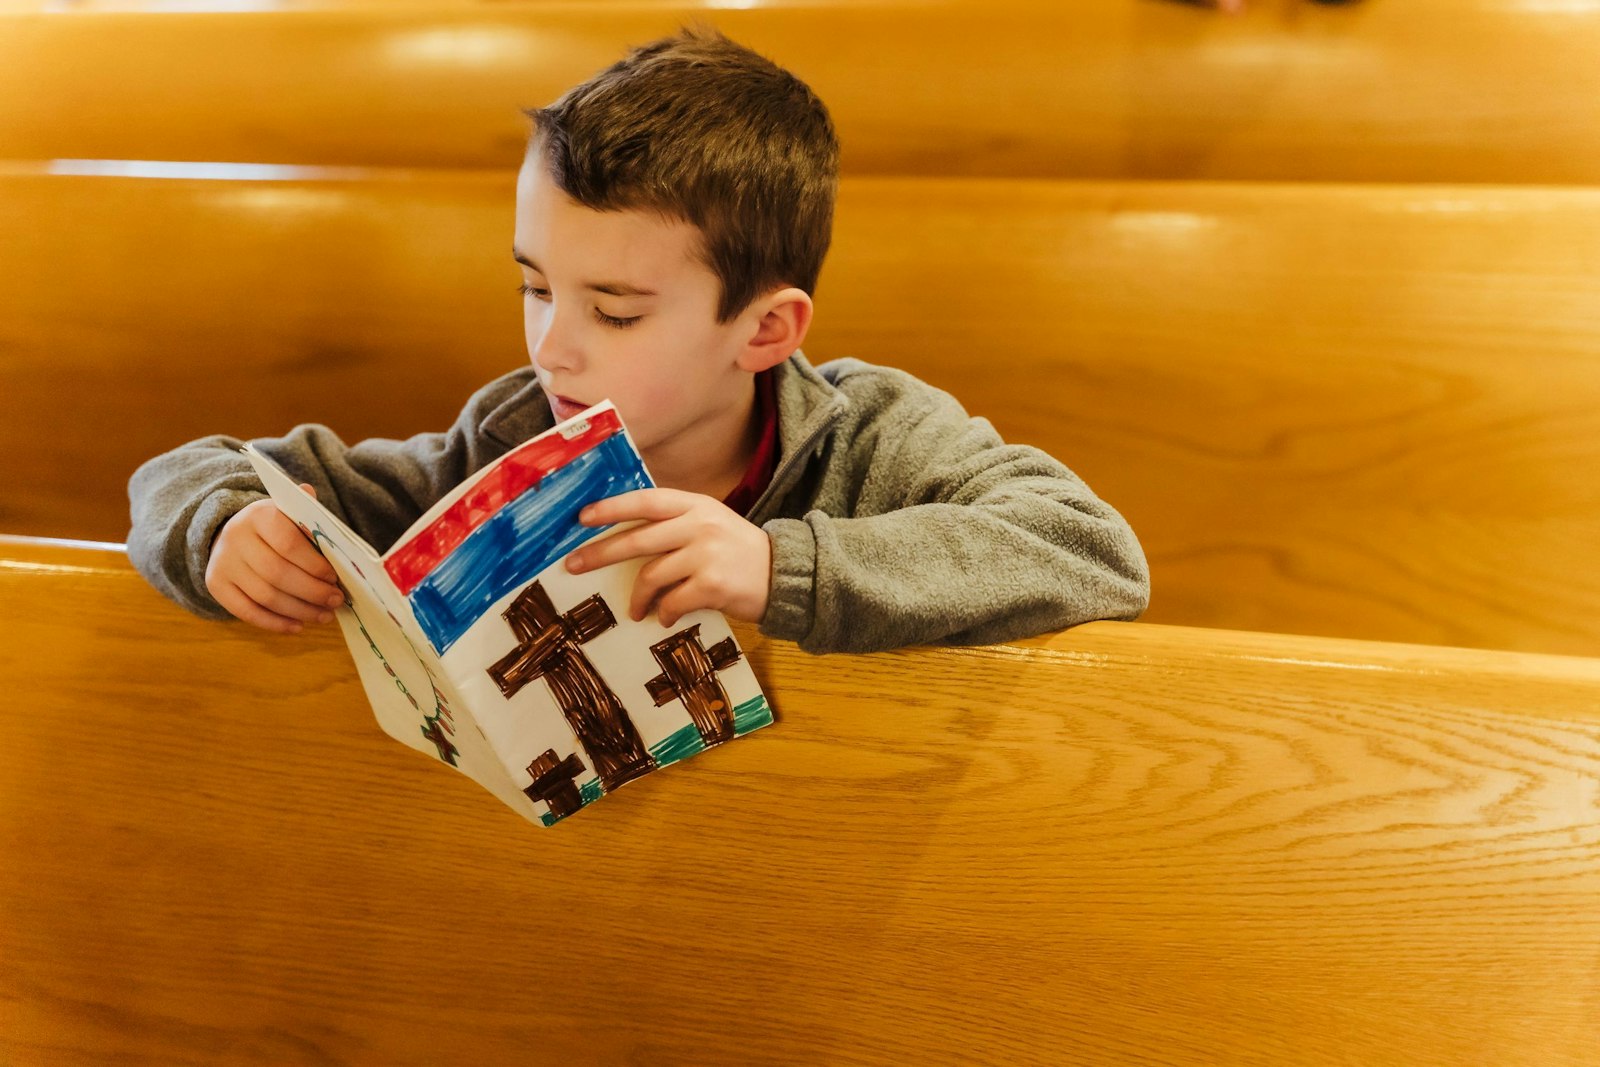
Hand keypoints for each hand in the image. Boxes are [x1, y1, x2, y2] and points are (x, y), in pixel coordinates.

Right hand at [205, 483, 344, 633]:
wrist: (236, 532)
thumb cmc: (279, 527)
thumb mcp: (294, 514)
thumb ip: (314, 523)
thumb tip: (339, 548)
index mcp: (260, 515)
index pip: (289, 543)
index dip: (314, 565)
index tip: (335, 578)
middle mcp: (236, 537)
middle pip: (277, 573)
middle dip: (312, 591)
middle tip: (335, 600)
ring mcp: (223, 562)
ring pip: (265, 596)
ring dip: (299, 610)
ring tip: (324, 615)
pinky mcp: (216, 584)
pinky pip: (247, 611)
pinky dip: (275, 623)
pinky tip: (297, 626)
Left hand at [564, 488, 771, 627]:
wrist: (784, 574)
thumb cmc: (738, 552)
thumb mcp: (711, 524)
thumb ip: (675, 524)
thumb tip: (625, 539)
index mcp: (696, 505)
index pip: (646, 501)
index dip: (612, 508)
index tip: (582, 517)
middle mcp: (700, 525)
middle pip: (638, 538)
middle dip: (601, 553)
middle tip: (573, 565)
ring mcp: (707, 554)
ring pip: (652, 576)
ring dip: (638, 598)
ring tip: (635, 610)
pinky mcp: (713, 584)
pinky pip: (672, 601)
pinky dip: (663, 613)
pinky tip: (665, 618)